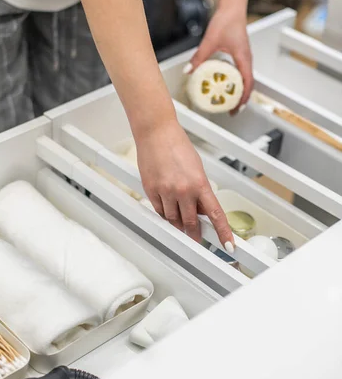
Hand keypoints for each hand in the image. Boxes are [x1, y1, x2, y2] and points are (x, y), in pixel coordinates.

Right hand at [135, 119, 233, 249]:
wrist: (156, 133)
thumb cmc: (177, 146)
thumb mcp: (197, 168)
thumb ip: (200, 191)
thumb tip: (202, 210)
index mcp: (200, 183)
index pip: (215, 214)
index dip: (223, 233)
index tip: (228, 245)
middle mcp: (183, 190)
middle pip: (190, 223)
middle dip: (194, 233)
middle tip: (196, 238)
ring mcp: (165, 191)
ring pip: (172, 219)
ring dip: (177, 222)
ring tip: (179, 215)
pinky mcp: (151, 190)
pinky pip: (159, 210)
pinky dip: (164, 212)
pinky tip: (167, 206)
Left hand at [189, 8, 252, 109]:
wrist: (232, 7)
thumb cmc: (226, 21)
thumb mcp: (210, 41)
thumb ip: (199, 57)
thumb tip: (188, 71)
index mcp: (244, 58)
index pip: (247, 84)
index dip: (242, 99)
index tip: (235, 109)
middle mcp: (247, 60)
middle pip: (248, 85)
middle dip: (241, 100)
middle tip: (231, 111)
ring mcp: (244, 57)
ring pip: (245, 80)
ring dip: (239, 92)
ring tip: (228, 101)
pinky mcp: (240, 54)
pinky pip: (240, 73)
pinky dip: (235, 82)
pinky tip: (224, 85)